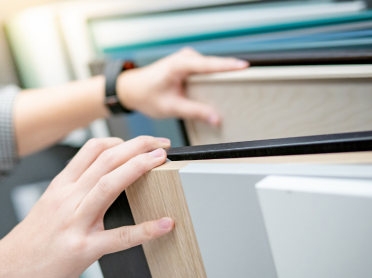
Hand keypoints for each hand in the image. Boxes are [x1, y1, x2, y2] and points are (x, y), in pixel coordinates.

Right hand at [0, 136, 173, 277]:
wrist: (6, 270)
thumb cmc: (31, 240)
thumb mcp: (49, 203)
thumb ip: (74, 188)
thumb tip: (101, 176)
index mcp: (62, 186)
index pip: (93, 149)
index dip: (121, 140)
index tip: (140, 142)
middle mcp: (68, 198)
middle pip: (106, 159)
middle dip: (137, 146)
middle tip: (161, 143)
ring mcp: (75, 222)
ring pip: (110, 185)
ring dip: (139, 167)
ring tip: (161, 160)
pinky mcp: (83, 248)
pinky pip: (119, 237)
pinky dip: (146, 229)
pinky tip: (165, 224)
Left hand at [117, 48, 248, 125]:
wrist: (132, 89)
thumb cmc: (147, 95)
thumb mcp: (171, 107)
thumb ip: (194, 112)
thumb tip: (216, 118)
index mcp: (179, 64)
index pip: (209, 65)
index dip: (228, 66)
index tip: (245, 67)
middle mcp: (185, 57)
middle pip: (214, 65)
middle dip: (229, 73)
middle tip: (247, 84)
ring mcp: (188, 59)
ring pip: (212, 68)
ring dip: (222, 77)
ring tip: (237, 89)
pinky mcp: (189, 64)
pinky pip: (207, 70)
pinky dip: (214, 78)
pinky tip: (222, 89)